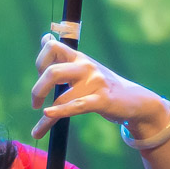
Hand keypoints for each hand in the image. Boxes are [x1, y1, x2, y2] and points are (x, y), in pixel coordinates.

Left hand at [29, 33, 169, 139]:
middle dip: (38, 90)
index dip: (40, 61)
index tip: (40, 76)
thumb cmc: (103, 85)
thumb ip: (63, 55)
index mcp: (78, 57)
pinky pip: (76, 106)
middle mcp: (85, 66)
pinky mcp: (102, 99)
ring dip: (46, 117)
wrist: (134, 100)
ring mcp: (94, 82)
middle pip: (52, 72)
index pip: (52, 47)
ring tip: (37, 130)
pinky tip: (47, 115)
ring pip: (62, 97)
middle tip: (34, 103)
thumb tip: (45, 37)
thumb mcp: (83, 66)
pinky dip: (59, 112)